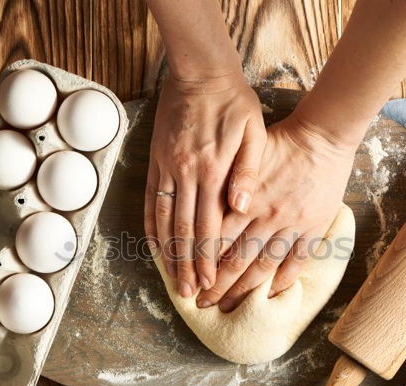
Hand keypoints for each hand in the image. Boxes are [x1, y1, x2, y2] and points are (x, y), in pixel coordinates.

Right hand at [144, 72, 265, 297]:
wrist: (199, 72)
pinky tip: (153, 245)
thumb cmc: (233, 102)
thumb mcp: (254, 133)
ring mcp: (166, 168)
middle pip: (185, 229)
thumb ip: (248, 171)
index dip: (208, 256)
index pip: (209, 224)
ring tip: (172, 279)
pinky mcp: (156, 162)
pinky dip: (151, 225)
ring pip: (164, 219)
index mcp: (211, 170)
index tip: (209, 280)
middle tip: (189, 292)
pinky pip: (151, 200)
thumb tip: (242, 206)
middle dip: (187, 264)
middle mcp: (185, 173)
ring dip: (168, 252)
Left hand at [196, 114, 356, 311]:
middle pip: (236, 259)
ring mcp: (292, 224)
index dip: (201, 262)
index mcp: (245, 200)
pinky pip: (297, 260)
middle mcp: (267, 216)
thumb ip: (226, 182)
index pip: (216, 239)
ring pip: (263, 266)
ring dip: (244, 290)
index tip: (190, 279)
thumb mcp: (245, 154)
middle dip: (217, 285)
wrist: (323, 135)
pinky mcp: (314, 227)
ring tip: (229, 306)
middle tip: (202, 303)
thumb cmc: (281, 141)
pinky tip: (270, 294)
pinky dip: (284, 279)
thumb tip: (203, 208)